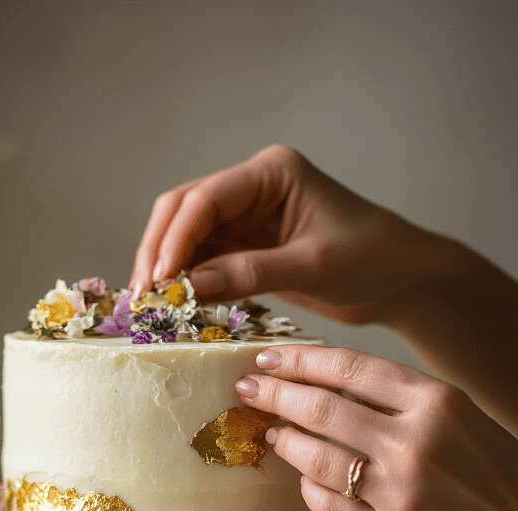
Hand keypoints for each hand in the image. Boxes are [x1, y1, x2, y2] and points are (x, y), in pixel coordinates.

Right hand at [131, 145, 415, 325]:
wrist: (399, 279)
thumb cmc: (370, 260)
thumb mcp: (312, 266)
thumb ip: (250, 273)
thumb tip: (190, 286)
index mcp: (271, 173)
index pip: (205, 198)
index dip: (175, 238)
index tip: (159, 279)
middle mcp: (253, 187)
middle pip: (184, 211)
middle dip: (159, 251)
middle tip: (143, 295)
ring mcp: (247, 216)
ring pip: (188, 237)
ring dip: (167, 268)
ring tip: (152, 306)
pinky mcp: (247, 246)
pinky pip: (204, 260)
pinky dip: (188, 282)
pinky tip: (176, 306)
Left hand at [234, 345, 517, 510]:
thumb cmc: (499, 479)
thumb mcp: (464, 420)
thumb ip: (407, 404)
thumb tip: (336, 387)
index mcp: (438, 403)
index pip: (351, 368)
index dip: (300, 361)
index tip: (269, 359)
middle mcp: (415, 443)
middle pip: (323, 408)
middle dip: (275, 395)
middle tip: (247, 391)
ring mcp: (400, 493)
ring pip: (316, 459)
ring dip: (286, 443)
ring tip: (273, 435)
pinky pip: (329, 506)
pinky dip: (309, 491)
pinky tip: (305, 482)